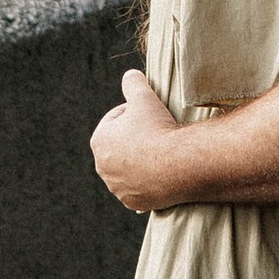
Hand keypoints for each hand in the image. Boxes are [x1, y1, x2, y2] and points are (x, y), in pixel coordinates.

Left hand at [93, 70, 184, 210]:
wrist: (179, 164)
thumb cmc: (158, 129)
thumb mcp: (144, 96)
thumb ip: (132, 82)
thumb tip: (129, 75)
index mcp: (99, 141)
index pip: (116, 120)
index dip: (134, 113)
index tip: (151, 114)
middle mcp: (102, 167)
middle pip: (121, 146)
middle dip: (135, 138)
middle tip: (157, 132)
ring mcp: (117, 188)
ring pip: (129, 169)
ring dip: (141, 160)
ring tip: (160, 153)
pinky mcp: (133, 203)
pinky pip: (139, 189)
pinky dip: (148, 181)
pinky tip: (160, 173)